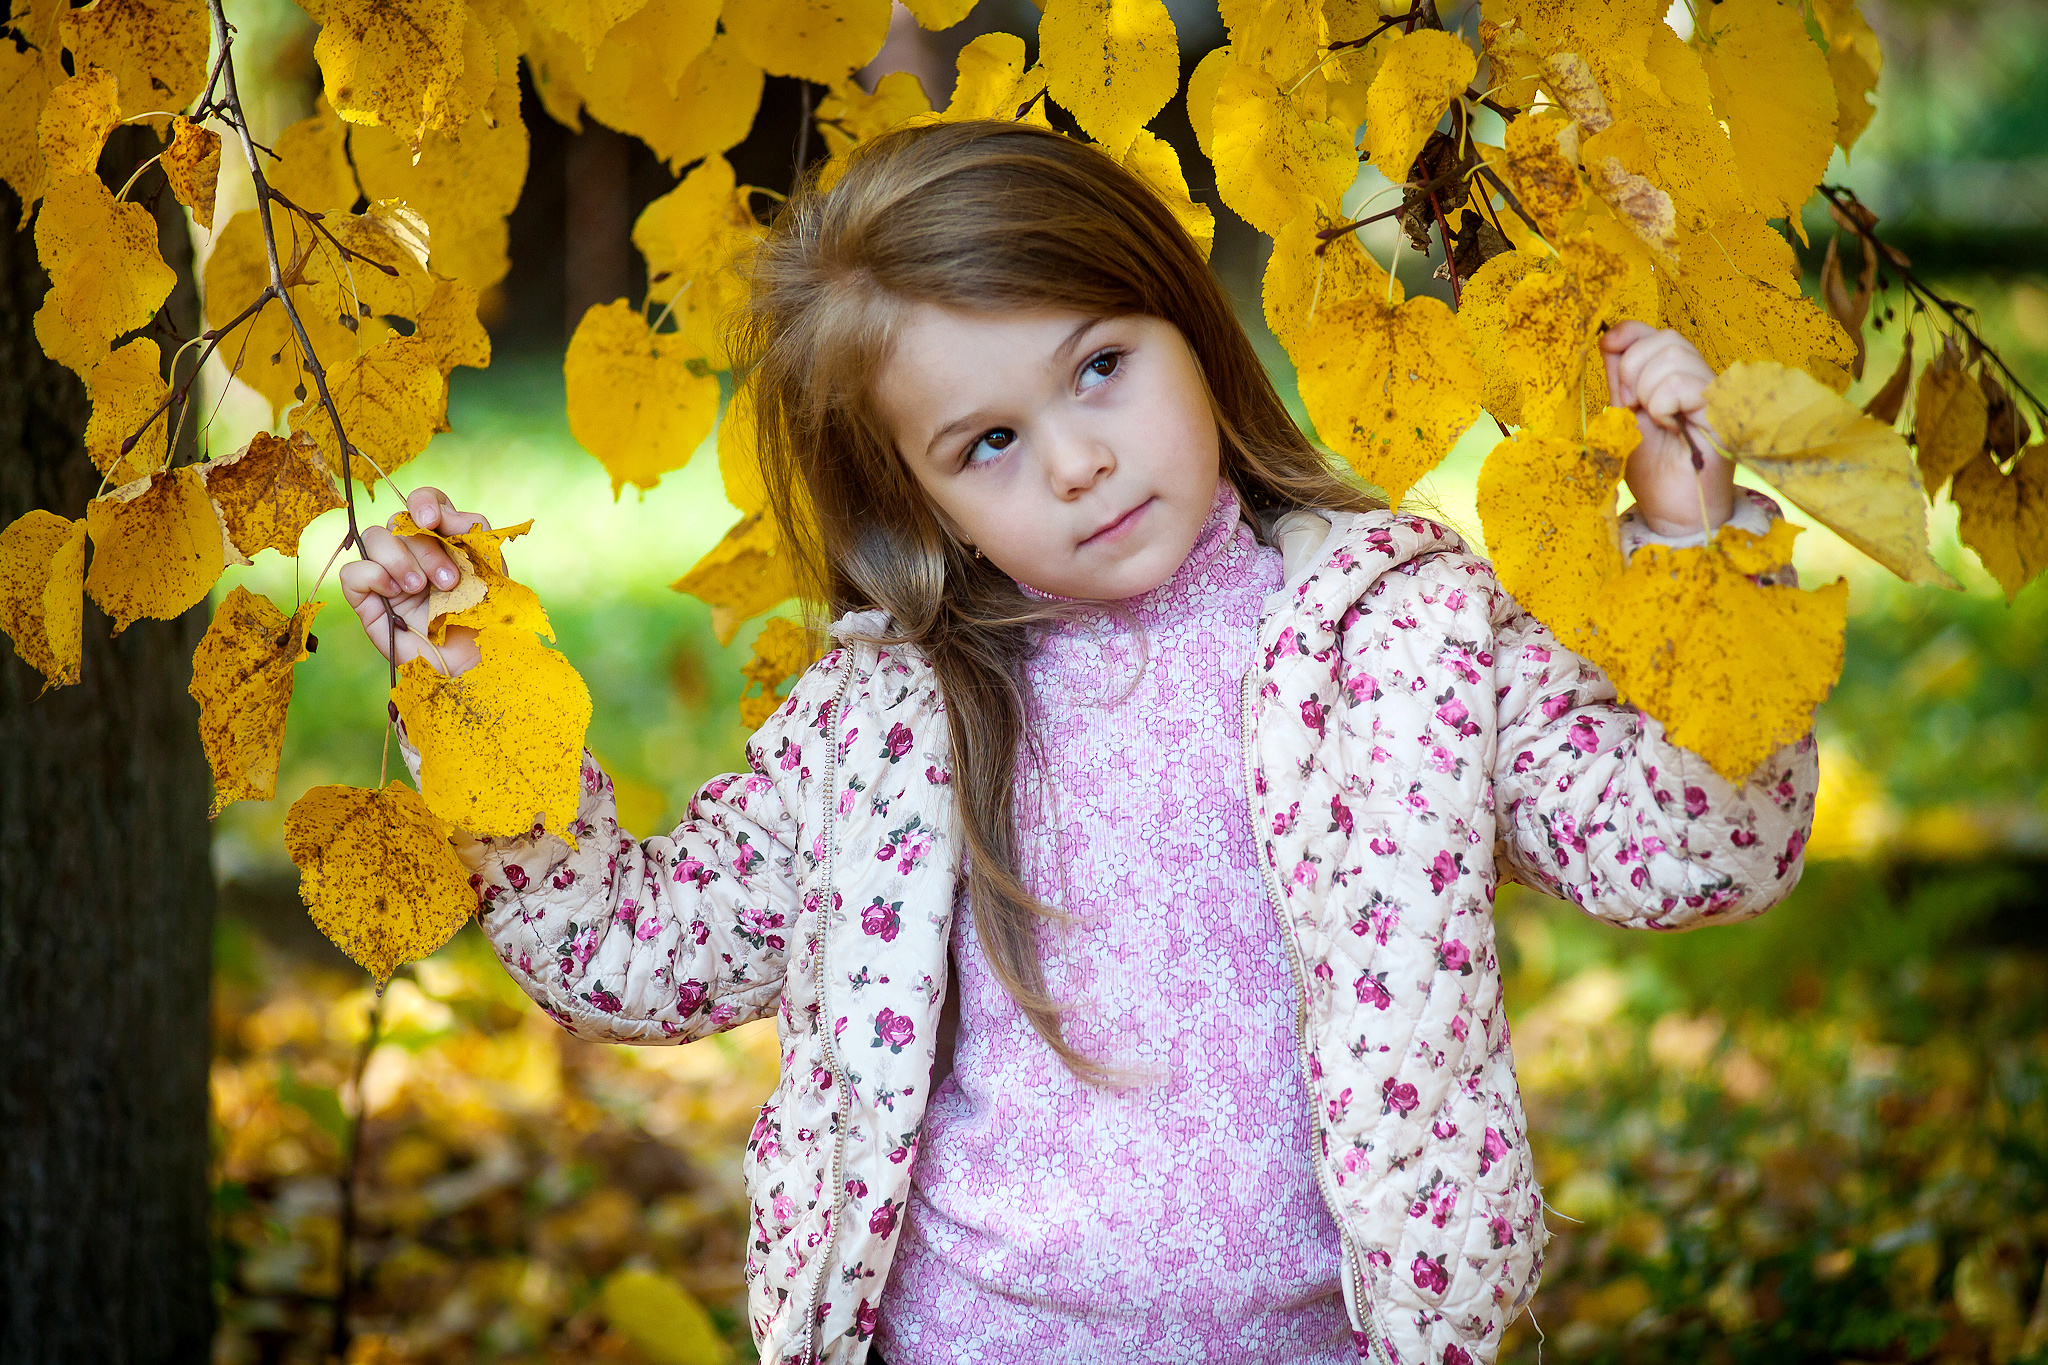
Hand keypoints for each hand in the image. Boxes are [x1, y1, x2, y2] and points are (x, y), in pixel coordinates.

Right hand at [338, 486, 489, 675]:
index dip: (424, 502)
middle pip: (400, 521)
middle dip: (427, 550)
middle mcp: (412, 553)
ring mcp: (388, 575)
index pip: (424, 502)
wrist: (476, 665)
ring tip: (421, 590)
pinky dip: (373, 575)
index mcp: (442, 540)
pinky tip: (395, 593)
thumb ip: (471, 533)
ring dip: (400, 560)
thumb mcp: (490, 570)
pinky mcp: (368, 601)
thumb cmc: (486, 619)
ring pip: (373, 537)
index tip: (433, 521)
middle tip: (449, 582)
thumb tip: (443, 515)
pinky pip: (353, 572)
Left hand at [1600, 320, 1735, 538]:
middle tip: (1633, 406)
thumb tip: (1610, 338)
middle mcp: (1699, 379)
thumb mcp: (1624, 416)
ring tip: (1655, 420)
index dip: (1629, 333)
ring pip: (1673, 356)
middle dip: (1633, 368)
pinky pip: (1680, 383)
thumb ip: (1621, 379)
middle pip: (1665, 337)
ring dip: (1648, 390)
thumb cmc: (1652, 469)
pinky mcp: (1723, 410)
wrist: (1671, 511)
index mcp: (1675, 377)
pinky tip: (1670, 428)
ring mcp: (1715, 393)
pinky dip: (1662, 405)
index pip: (1655, 331)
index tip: (1609, 349)